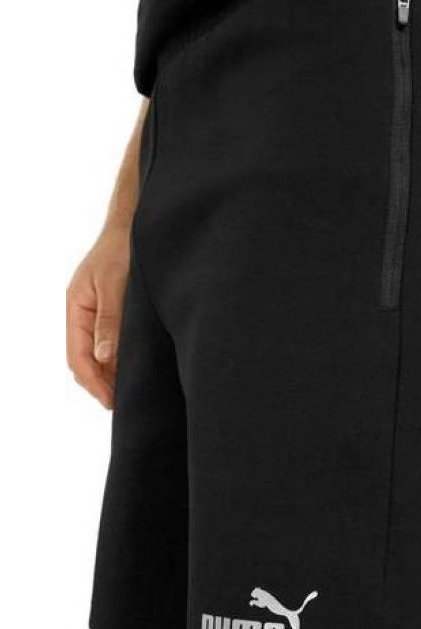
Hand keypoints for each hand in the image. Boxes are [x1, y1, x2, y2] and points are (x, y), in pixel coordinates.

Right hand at [66, 228, 129, 408]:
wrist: (136, 226)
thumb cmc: (123, 249)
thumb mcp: (116, 285)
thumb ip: (110, 321)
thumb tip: (103, 357)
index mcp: (76, 307)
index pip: (77, 355)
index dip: (93, 382)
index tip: (111, 401)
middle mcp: (83, 313)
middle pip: (84, 359)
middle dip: (99, 383)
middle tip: (122, 403)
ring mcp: (97, 312)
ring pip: (97, 353)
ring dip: (109, 373)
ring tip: (128, 392)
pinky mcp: (113, 310)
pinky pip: (110, 342)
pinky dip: (118, 358)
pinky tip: (133, 368)